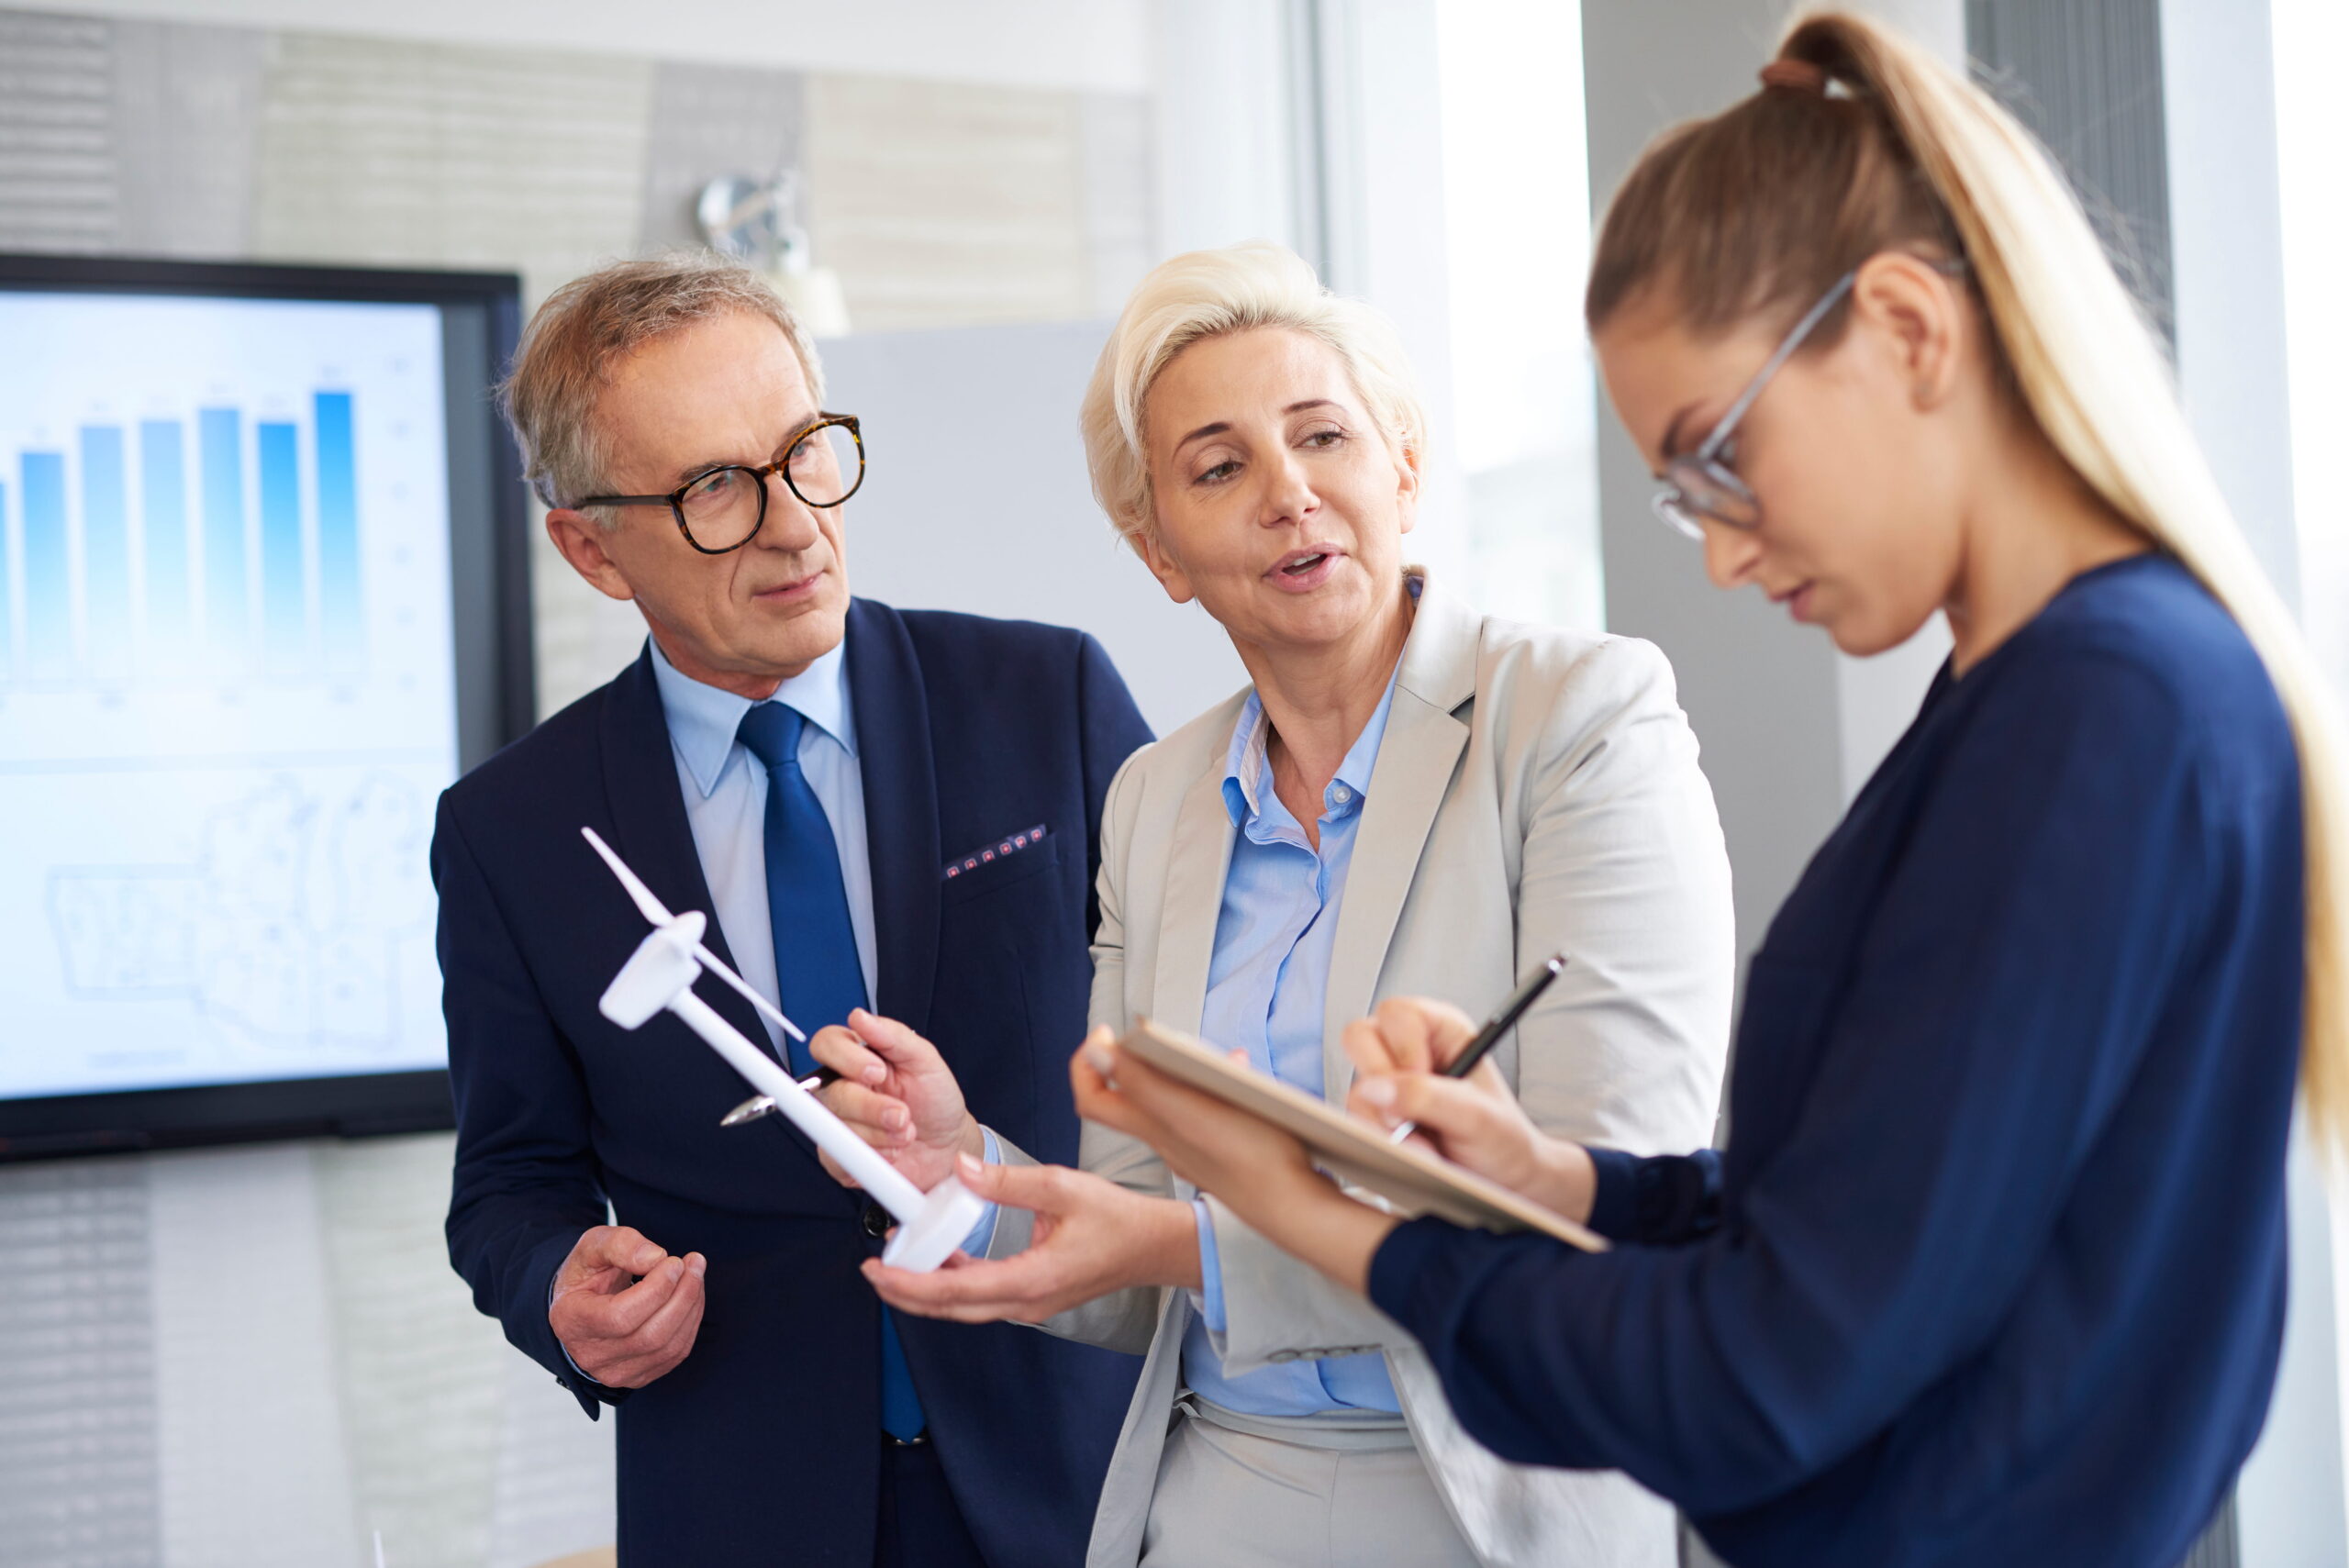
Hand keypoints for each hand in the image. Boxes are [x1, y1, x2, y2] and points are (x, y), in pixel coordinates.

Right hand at [548, 1225, 706, 1388]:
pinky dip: (691, 1321)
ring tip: (695, 1273)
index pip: (620, 1317)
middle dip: (683, 1295)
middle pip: (650, 1336)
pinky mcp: (639, 1376)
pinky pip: (676, 1353)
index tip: (673, 1261)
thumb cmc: (588, 1273)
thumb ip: (620, 1244)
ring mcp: (615, 1372)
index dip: (656, 1289)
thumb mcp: (593, 1245)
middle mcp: (591, 1355)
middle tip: (694, 1262)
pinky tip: (691, 1295)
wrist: (584, 1302)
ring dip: (692, 1306)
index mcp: (573, 1321)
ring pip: (669, 1347)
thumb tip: (656, 1257)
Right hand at [811, 1008, 983, 1192]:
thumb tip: (859, 1017)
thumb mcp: (925, 1060)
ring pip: (836, 1128)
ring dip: (879, 1133)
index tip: (877, 1072)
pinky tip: (893, 1150)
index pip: (826, 1045)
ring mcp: (837, 1123)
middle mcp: (841, 1088)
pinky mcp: (838, 1157)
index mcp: (856, 1057)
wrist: (947, 1144)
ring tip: (907, 1132)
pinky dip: (872, 1155)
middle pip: (830, 1092)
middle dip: (870, 1107)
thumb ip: (893, 1036)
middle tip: (903, 1115)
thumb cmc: (934, 1098)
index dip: (844, 1057)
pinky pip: (839, 1158)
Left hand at [862, 1150, 1199, 1322]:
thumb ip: (1006, 1181)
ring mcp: (1031, 1305)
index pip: (955, 1290)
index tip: (878, 1270)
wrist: (1155, 1247)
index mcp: (1031, 1279)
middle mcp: (1027, 1302)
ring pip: (965, 1308)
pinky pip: (984, 1298)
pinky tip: (944, 1257)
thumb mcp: (1061, 1186)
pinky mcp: (1035, 1298)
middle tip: (872, 1270)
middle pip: (951, 1309)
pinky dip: (955, 1283)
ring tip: (900, 1261)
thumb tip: (961, 1171)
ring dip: (929, 1288)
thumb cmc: (1118, 1219)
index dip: (910, 1283)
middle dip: (906, 1292)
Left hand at [1070, 1027, 1398, 1293]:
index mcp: (1153, 1127)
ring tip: (1222, 1055)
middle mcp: (1168, 1141)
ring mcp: (1197, 1150)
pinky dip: (1221, 1089)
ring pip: (1177, 1100)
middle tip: (1166, 1039)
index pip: (1093, 1099)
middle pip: (1135, 1093)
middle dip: (1146, 1057)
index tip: (1106, 1033)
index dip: (1088, 1063)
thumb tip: (1093, 1051)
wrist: (1295, 1208)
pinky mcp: (1225, 1156)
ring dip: (1191, 1070)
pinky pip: (1210, 1113)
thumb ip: (1138, 1081)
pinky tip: (1248, 1077)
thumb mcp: (1187, 1109)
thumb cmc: (1250, 1158)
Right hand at [1341, 996, 1595, 1222]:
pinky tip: (1414, 1151)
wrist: (1506, 1183)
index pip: (1397, 1015)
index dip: (1403, 1047)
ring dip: (1383, 1122)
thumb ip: (1427, 1096)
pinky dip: (1380, 1140)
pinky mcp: (1378, 1115)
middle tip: (1408, 1116)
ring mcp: (1389, 1084)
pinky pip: (1356, 1120)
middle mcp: (1409, 1049)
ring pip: (1356, 1085)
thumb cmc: (1505, 1140)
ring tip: (1424, 1144)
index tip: (1421, 1080)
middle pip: (1360, 1037)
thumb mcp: (1477, 1116)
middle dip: (1380, 1081)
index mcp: (1441, 1030)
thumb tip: (1374, 1088)